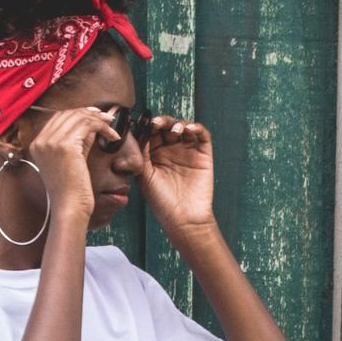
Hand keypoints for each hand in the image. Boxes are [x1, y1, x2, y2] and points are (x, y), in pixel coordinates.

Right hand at [25, 107, 120, 221]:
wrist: (69, 207)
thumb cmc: (71, 189)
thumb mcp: (71, 159)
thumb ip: (78, 140)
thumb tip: (92, 123)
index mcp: (37, 144)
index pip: (58, 117)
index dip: (78, 113)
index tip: (95, 116)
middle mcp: (41, 141)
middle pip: (68, 113)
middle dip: (90, 113)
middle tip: (107, 118)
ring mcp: (51, 142)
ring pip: (79, 117)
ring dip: (99, 119)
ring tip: (112, 126)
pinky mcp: (65, 146)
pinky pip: (88, 125)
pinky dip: (103, 127)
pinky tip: (113, 136)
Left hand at [140, 115, 215, 236]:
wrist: (183, 218)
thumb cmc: (161, 201)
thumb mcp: (145, 176)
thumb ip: (142, 153)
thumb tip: (138, 131)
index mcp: (154, 154)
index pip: (151, 132)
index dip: (148, 125)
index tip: (143, 124)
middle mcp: (171, 150)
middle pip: (167, 127)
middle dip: (162, 122)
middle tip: (157, 123)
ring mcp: (187, 151)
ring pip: (183, 127)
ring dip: (178, 124)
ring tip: (175, 130)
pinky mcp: (203, 154)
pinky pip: (202, 135)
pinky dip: (197, 127)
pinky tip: (190, 129)